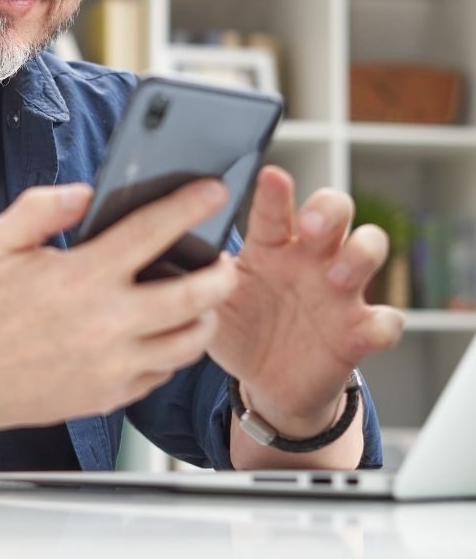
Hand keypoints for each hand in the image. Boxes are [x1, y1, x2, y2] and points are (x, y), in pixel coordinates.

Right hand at [0, 179, 237, 432]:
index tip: (212, 191)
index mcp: (81, 276)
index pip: (151, 233)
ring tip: (201, 299)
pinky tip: (164, 332)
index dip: (189, 206)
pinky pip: (164, 371)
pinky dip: (173, 349)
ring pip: (190, 340)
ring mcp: (113, 363)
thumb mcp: (1, 242)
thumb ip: (42, 208)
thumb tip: (87, 193)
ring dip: (206, 315)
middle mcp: (105, 322)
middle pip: (195, 296)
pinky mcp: (113, 394)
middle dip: (222, 273)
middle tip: (223, 259)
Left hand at [210, 165, 404, 436]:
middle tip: (310, 225)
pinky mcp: (359, 331)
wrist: (264, 382)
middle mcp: (309, 258)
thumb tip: (173, 249)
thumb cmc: (238, 328)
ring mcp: (339, 292)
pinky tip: (363, 330)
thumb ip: (200, 277)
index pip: (273, 210)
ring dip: (359, 255)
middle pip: (335, 210)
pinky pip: (386, 320)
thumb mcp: (212, 303)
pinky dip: (381, 323)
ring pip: (368, 249)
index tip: (271, 176)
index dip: (275, 193)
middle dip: (328, 209)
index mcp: (269, 246)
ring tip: (337, 275)